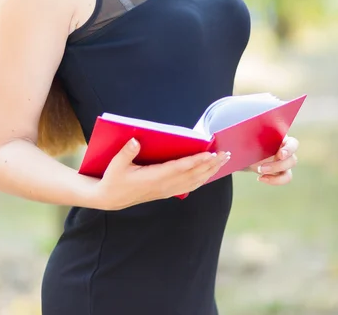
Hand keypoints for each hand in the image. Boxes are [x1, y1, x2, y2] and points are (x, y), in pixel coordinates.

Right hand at [92, 138, 230, 209]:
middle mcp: (164, 186)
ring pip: (194, 181)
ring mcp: (167, 190)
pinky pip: (190, 186)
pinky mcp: (167, 192)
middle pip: (193, 175)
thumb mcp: (116, 165)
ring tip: (223, 161)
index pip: (180, 168)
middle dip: (211, 164)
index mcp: (154, 178)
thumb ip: (126, 152)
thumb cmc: (113, 179)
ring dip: (210, 171)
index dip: (196, 161)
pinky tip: (209, 172)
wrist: (111, 198)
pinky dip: (202, 178)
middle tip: (226, 154)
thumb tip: (135, 140)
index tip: (210, 153)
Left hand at [248, 135, 298, 184]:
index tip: (280, 154)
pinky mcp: (281, 173)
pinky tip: (260, 178)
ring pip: (288, 173)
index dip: (289, 149)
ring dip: (274, 174)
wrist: (248, 151)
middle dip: (277, 165)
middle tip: (262, 168)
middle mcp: (287, 151)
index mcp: (282, 139)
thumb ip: (254, 135)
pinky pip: (283, 179)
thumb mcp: (251, 137)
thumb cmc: (251, 140)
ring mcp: (285, 163)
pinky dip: (273, 181)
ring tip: (260, 171)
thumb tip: (248, 133)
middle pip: (291, 160)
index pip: (293, 144)